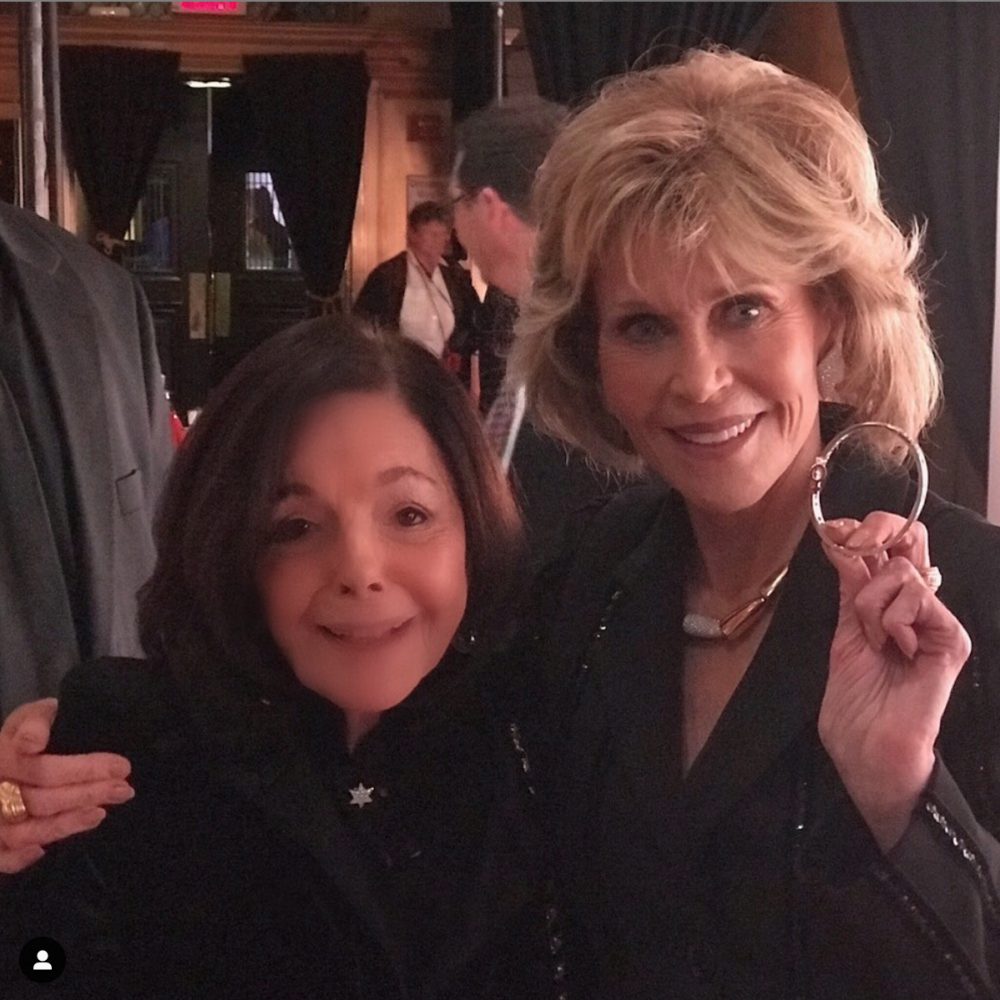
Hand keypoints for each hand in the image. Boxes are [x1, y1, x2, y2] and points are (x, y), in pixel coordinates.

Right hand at [0, 699, 133, 873]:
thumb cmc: (11, 741)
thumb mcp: (20, 721)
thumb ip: (34, 720)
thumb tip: (48, 715)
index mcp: (2, 757)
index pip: (45, 767)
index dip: (83, 769)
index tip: (122, 766)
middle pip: (42, 799)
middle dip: (89, 794)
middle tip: (124, 788)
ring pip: (26, 830)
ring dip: (67, 823)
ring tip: (102, 812)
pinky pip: (0, 857)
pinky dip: (18, 859)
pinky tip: (43, 850)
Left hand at [818, 513, 970, 851]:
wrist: (869, 751)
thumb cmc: (855, 704)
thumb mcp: (845, 633)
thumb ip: (850, 588)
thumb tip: (841, 540)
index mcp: (890, 604)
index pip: (889, 546)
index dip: (863, 528)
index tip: (831, 530)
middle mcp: (917, 606)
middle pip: (913, 538)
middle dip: (877, 529)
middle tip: (851, 543)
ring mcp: (936, 621)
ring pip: (904, 571)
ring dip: (871, 602)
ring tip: (872, 639)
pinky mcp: (951, 640)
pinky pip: (920, 599)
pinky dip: (893, 619)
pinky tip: (892, 647)